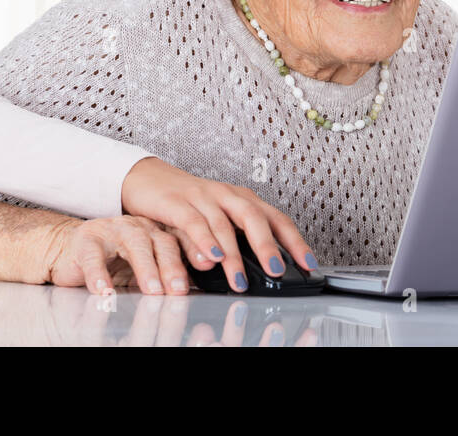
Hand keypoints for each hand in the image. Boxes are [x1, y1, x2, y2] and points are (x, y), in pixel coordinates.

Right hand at [33, 214, 190, 294]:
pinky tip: (103, 291)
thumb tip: (187, 297)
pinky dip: (99, 274)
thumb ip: (161, 280)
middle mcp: (137, 227)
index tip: (209, 268)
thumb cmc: (109, 262)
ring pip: (134, 244)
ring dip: (145, 267)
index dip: (194, 253)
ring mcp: (112, 230)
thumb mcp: (139, 272)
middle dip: (172, 266)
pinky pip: (94, 256)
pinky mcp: (86, 240)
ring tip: (151, 289)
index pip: (179, 241)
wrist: (68, 251)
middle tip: (178, 289)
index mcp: (154, 232)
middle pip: (161, 242)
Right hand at [119, 157, 318, 292]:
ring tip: (240, 279)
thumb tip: (262, 272)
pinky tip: (212, 256)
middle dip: (268, 247)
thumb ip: (238, 242)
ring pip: (224, 224)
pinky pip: (194, 221)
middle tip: (277, 271)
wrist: (148, 179)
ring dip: (234, 255)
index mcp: (243, 199)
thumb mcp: (219, 221)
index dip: (294, 242)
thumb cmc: (189, 204)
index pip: (276, 219)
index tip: (309, 265)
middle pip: (254, 218)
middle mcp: (227, 195)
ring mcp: (202, 197)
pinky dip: (204, 240)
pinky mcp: (177, 202)